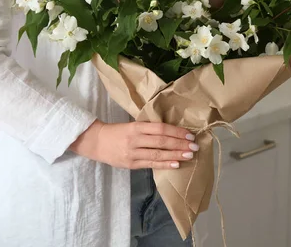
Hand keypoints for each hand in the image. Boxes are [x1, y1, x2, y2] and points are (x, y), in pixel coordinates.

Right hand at [70, 120, 198, 169]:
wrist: (95, 141)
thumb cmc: (117, 132)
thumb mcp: (132, 125)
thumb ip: (148, 129)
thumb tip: (172, 133)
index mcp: (136, 127)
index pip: (160, 129)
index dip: (176, 132)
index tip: (190, 134)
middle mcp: (135, 139)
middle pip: (162, 141)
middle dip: (180, 144)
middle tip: (195, 146)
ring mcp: (133, 153)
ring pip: (158, 154)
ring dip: (176, 155)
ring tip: (190, 155)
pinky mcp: (131, 164)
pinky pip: (151, 164)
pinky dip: (165, 164)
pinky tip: (176, 164)